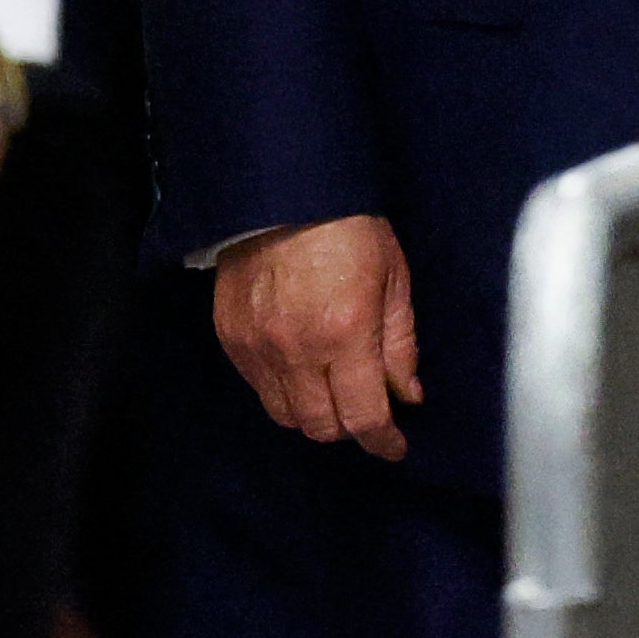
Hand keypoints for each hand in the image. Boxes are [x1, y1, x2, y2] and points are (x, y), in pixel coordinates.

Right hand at [217, 214, 420, 459]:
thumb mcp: (393, 279)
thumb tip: (407, 395)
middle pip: (321, 427)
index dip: (382, 441)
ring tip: (331, 391)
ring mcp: (258, 347)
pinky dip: (282, 391)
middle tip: (365, 410)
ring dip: (313, 414)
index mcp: (346, 335)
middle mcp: (298, 351)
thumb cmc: (349, 228)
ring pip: (286, 416)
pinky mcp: (231, 338)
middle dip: (349, 427)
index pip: (363, 417)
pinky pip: (258, 388)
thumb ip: (400, 344)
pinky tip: (299, 369)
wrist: (284, 190)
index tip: (394, 446)